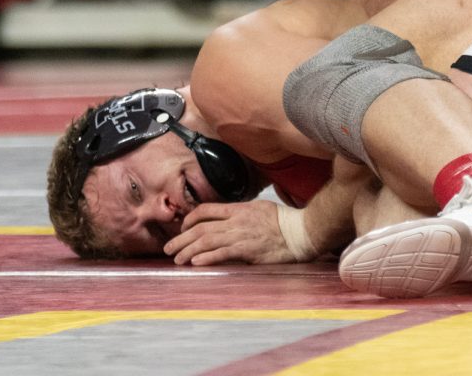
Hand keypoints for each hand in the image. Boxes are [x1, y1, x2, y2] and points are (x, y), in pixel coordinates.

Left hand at [164, 201, 296, 265]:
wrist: (302, 232)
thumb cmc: (285, 222)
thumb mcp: (261, 209)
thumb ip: (242, 214)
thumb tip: (229, 220)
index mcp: (239, 209)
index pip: (207, 210)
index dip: (190, 219)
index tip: (183, 228)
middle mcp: (237, 220)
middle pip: (201, 227)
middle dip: (181, 238)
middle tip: (168, 248)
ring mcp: (241, 235)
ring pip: (207, 240)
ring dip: (188, 250)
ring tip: (177, 259)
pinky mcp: (248, 250)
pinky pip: (222, 253)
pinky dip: (207, 258)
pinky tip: (196, 263)